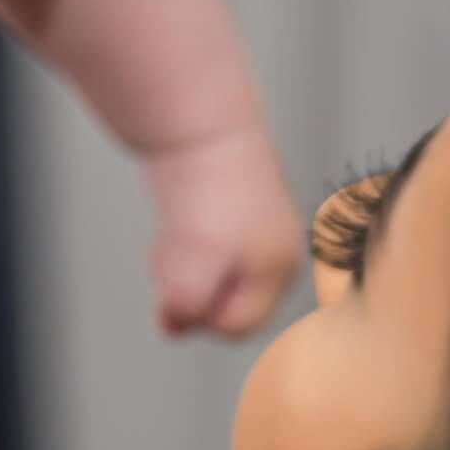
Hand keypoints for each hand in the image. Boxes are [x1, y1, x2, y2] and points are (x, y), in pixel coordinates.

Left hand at [144, 120, 301, 337]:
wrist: (199, 122)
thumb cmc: (206, 192)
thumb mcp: (197, 263)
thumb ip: (187, 305)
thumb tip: (171, 327)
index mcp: (280, 268)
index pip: (235, 324)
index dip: (196, 313)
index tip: (173, 281)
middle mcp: (275, 249)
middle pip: (223, 299)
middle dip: (189, 288)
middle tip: (170, 256)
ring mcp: (253, 224)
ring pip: (207, 271)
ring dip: (180, 266)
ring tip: (169, 238)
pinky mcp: (228, 204)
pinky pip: (201, 245)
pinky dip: (180, 243)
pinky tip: (169, 227)